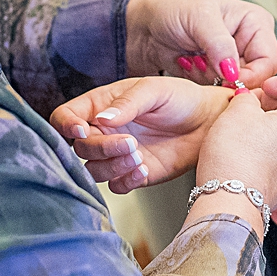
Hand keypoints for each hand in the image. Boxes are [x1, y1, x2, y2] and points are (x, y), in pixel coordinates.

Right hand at [52, 77, 231, 191]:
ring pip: (94, 170)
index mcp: (101, 106)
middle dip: (101, 148)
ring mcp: (118, 155)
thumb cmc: (181, 98)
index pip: (66, 116)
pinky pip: (116, 185)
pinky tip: (143, 169)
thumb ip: (126, 104)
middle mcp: (104, 131)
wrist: (210, 122)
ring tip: (139, 155)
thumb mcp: (154, 90)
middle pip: (80, 148)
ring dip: (113, 166)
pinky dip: (125, 180)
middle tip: (130, 143)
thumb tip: (100, 120)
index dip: (66, 124)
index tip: (81, 129)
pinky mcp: (134, 174)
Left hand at [125, 0, 276, 88]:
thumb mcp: (198, 17)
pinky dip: (203, 87)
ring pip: (238, 88)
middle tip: (203, 69)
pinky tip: (188, 67)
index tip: (227, 80)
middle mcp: (249, 44)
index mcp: (256, 24)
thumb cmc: (170, 8)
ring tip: (192, 61)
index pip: (268, 61)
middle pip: (257, 79)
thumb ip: (219, 44)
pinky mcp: (216, 77)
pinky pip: (220, 93)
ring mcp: (232, 62)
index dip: (251, 75)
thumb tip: (234, 72)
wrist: (141, 25)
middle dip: (229, 79)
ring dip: (212, 82)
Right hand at [198, 75, 276, 210]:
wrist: (231, 201)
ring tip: (246, 129)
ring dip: (274, 126)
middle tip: (250, 106)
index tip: (266, 88)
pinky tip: (248, 152)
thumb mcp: (238, 109)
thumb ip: (249, 96)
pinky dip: (272, 148)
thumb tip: (251, 99)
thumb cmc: (236, 153)